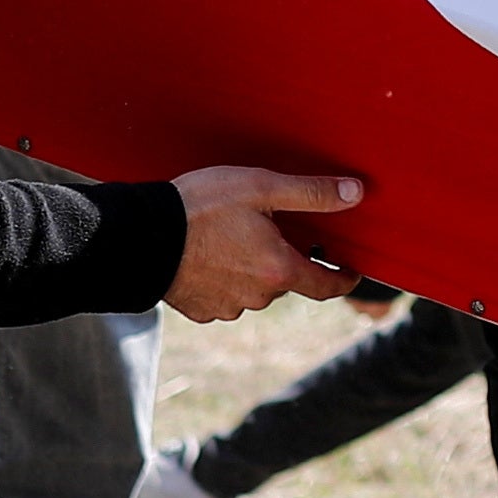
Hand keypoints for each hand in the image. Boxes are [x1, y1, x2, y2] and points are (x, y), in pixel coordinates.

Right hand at [165, 166, 366, 321]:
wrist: (141, 235)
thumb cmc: (201, 206)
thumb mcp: (261, 187)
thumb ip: (311, 193)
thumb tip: (356, 193)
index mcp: (278, 270)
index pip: (326, 285)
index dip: (343, 278)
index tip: (350, 271)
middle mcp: (257, 298)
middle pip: (284, 280)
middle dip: (283, 259)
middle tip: (268, 228)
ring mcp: (227, 307)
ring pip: (253, 289)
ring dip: (251, 269)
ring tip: (230, 237)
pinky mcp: (200, 310)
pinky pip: (224, 296)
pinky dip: (223, 279)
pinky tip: (208, 254)